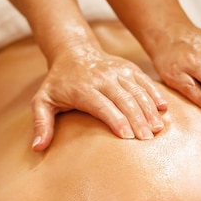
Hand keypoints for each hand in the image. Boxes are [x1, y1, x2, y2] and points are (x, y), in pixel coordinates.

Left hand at [31, 45, 166, 150]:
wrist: (73, 52)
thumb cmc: (58, 83)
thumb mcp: (42, 101)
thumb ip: (41, 124)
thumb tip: (37, 148)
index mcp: (82, 88)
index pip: (102, 105)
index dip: (116, 120)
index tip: (127, 136)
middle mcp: (102, 77)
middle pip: (124, 99)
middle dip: (137, 119)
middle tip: (147, 138)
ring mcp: (117, 71)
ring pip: (137, 90)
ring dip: (149, 109)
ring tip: (157, 129)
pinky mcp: (128, 68)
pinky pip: (144, 81)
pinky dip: (154, 94)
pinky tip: (163, 109)